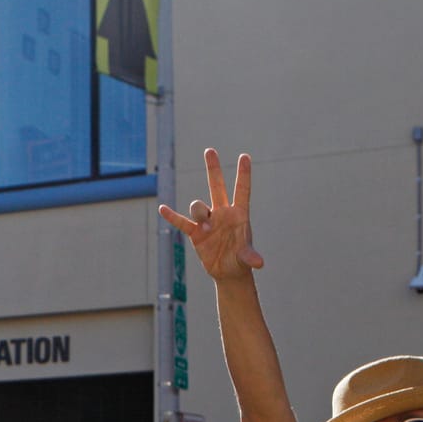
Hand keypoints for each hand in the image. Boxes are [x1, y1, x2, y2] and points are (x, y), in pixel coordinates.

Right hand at [159, 149, 265, 282]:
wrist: (228, 271)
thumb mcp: (245, 258)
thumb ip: (249, 256)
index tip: (244, 156)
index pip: (241, 190)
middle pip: (217, 186)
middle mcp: (222, 213)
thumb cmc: (240, 259)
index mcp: (238, 214)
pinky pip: (182, 222)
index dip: (243, 174)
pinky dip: (172, 217)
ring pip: (199, 207)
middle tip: (209, 150)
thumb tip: (259, 263)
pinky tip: (163, 209)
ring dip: (199, 211)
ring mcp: (208, 221)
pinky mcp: (196, 233)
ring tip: (204, 226)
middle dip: (213, 169)